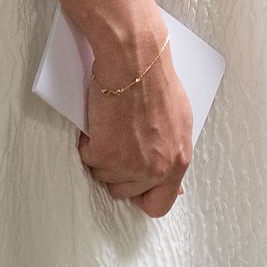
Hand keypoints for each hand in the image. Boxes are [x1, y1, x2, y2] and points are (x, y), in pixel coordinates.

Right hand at [78, 26, 193, 217]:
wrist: (135, 61)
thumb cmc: (157, 83)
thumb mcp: (179, 124)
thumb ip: (173, 156)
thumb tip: (177, 188)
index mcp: (177, 162)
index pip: (160, 204)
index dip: (142, 198)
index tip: (134, 187)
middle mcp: (155, 169)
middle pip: (124, 191)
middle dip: (117, 169)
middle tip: (121, 138)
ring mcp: (129, 164)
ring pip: (103, 175)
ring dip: (102, 153)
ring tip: (114, 123)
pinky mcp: (104, 153)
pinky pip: (87, 158)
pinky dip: (88, 141)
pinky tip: (101, 119)